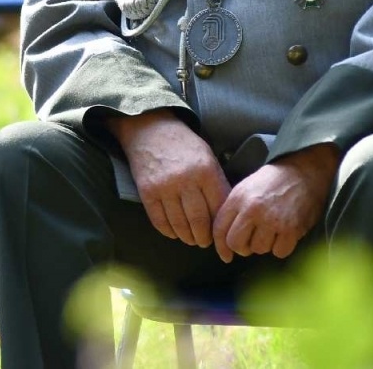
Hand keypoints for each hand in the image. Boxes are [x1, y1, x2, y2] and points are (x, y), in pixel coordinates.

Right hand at [107, 110, 229, 247]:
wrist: (150, 129)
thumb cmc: (184, 144)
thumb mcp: (207, 157)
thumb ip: (216, 182)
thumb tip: (225, 213)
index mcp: (206, 171)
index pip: (218, 209)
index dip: (221, 227)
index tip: (221, 236)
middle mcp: (186, 180)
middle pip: (199, 221)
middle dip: (204, 238)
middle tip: (205, 242)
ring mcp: (165, 187)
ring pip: (179, 224)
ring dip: (187, 237)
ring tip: (191, 239)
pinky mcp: (147, 191)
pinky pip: (159, 220)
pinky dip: (168, 231)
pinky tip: (173, 233)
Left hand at [212, 144, 338, 262]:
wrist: (304, 172)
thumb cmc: (273, 181)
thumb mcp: (246, 187)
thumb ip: (234, 210)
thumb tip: (224, 239)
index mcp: (238, 198)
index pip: (220, 229)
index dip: (221, 247)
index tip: (226, 255)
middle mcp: (252, 210)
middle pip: (236, 244)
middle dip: (243, 248)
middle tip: (251, 242)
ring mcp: (272, 220)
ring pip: (258, 249)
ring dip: (264, 245)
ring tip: (271, 230)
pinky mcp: (291, 229)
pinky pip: (279, 252)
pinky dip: (281, 247)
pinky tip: (283, 234)